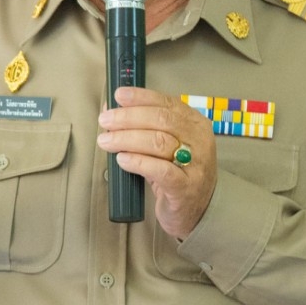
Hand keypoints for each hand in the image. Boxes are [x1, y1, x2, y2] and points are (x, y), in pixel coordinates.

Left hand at [98, 86, 215, 238]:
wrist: (199, 209)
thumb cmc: (179, 173)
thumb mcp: (168, 145)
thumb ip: (145, 127)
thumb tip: (112, 109)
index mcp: (195, 124)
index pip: (167, 103)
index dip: (141, 97)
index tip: (119, 95)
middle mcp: (199, 140)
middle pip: (161, 119)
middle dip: (128, 117)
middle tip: (106, 120)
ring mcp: (195, 164)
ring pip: (159, 141)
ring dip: (127, 138)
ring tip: (107, 140)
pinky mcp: (185, 187)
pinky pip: (160, 170)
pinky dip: (138, 161)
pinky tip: (122, 159)